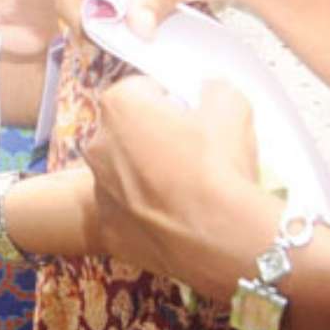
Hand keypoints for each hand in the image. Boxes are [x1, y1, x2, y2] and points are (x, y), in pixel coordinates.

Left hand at [84, 79, 280, 299]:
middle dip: (153, 139)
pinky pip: (127, 215)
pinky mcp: (108, 231)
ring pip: (123, 175)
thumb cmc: (220, 165)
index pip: (142, 91)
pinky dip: (146, 216)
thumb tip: (208, 94)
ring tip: (185, 194)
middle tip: (190, 157)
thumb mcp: (233, 107)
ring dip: (147, 178)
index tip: (191, 119)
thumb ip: (214, 91)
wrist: (221, 238)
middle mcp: (97, 145)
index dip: (170, 102)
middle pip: (127, 133)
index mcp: (119, 106)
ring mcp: (98, 191)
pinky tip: (176, 222)